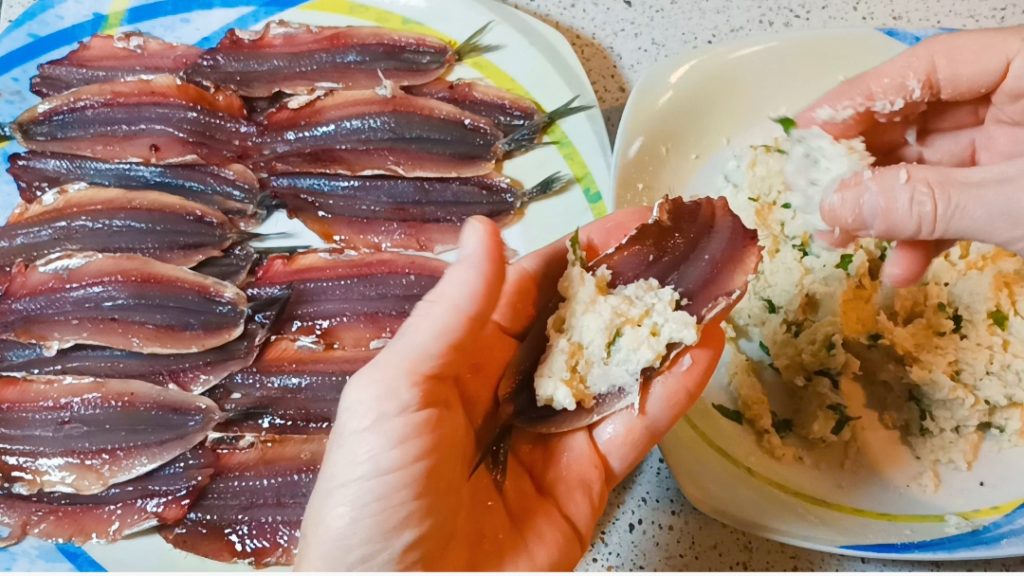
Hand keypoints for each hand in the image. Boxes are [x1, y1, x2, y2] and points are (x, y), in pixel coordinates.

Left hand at [294, 212, 724, 570]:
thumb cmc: (371, 502)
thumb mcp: (397, 393)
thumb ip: (452, 314)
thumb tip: (485, 232)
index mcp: (452, 365)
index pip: (523, 293)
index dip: (574, 256)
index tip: (624, 223)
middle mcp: (503, 396)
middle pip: (577, 328)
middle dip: (627, 286)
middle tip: (680, 243)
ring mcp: (548, 442)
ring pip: (614, 373)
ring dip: (660, 330)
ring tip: (708, 283)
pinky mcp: (583, 487)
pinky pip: (632, 428)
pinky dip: (671, 389)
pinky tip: (702, 348)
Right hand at [796, 27, 1023, 286]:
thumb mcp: (1012, 203)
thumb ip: (925, 202)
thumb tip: (837, 205)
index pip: (930, 66)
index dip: (862, 97)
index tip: (809, 131)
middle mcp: (1019, 101)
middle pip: (919, 116)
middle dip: (864, 164)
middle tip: (813, 191)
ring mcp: (1018, 147)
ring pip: (930, 167)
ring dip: (884, 209)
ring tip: (842, 239)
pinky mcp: (1014, 189)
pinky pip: (957, 202)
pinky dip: (926, 236)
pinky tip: (901, 269)